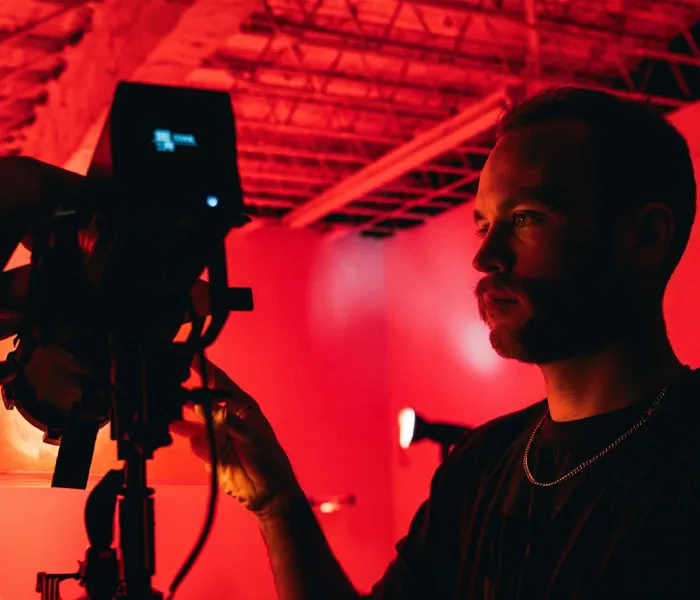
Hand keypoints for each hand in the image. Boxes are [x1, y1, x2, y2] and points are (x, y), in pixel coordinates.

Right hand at [171, 366, 304, 519]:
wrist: (268, 494)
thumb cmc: (269, 461)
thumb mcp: (252, 437)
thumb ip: (229, 422)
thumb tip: (206, 409)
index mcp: (242, 407)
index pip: (220, 383)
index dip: (205, 369)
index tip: (190, 357)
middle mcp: (228, 418)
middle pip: (203, 402)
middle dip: (188, 395)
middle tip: (170, 389)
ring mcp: (218, 436)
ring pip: (195, 423)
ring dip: (183, 420)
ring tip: (170, 417)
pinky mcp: (211, 454)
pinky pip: (196, 444)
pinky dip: (191, 442)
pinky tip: (191, 442)